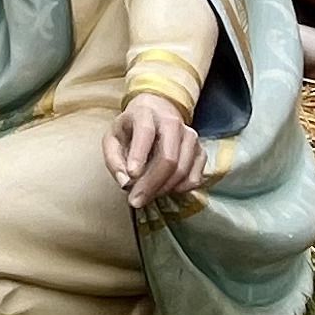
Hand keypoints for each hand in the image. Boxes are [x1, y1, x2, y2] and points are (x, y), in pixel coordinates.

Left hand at [106, 92, 206, 210]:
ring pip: (182, 170)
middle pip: (168, 158)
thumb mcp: (113, 139)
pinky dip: (178, 189)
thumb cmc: (132, 129)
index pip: (145, 133)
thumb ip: (114, 160)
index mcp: (145, 113)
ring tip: (146, 195)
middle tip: (136, 200)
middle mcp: (172, 122)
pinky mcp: (201, 151)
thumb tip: (125, 183)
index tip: (131, 176)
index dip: (139, 155)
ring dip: (162, 189)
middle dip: (151, 184)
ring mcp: (190, 136)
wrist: (157, 113)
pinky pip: (194, 178)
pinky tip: (164, 188)